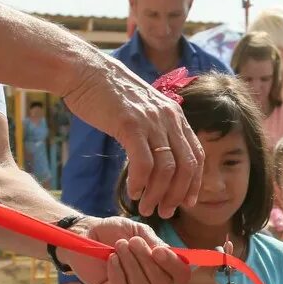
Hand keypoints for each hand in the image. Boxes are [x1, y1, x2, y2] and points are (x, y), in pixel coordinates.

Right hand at [62, 56, 202, 217]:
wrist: (85, 71)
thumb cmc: (108, 95)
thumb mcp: (142, 110)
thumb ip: (155, 131)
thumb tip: (157, 161)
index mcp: (175, 115)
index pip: (197, 155)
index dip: (195, 182)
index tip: (187, 203)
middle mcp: (168, 117)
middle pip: (186, 166)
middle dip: (178, 195)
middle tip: (165, 212)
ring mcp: (150, 120)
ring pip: (167, 168)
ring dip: (158, 194)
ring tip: (146, 207)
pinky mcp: (130, 123)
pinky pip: (143, 162)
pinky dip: (140, 182)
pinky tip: (132, 191)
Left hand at [62, 216, 190, 283]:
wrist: (86, 233)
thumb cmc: (113, 231)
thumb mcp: (137, 231)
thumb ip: (154, 242)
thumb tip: (169, 254)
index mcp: (161, 265)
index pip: (181, 276)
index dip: (174, 267)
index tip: (159, 251)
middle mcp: (150, 281)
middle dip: (147, 262)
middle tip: (133, 242)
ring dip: (130, 263)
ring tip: (119, 246)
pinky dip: (117, 272)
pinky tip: (111, 258)